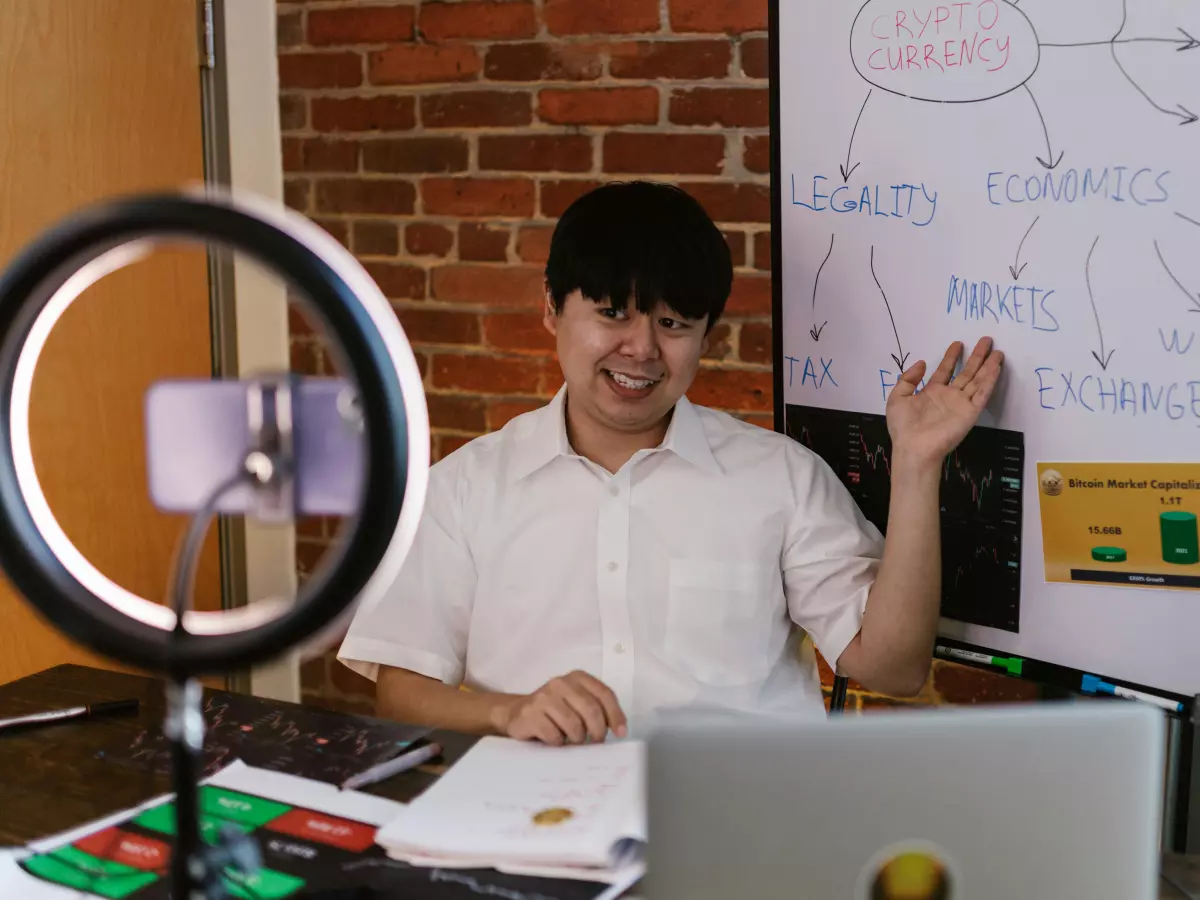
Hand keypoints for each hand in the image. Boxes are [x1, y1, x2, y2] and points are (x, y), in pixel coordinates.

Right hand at [493, 671, 627, 744]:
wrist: (517, 713)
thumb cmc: (555, 712)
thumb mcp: (577, 703)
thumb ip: (596, 709)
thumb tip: (618, 730)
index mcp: (577, 677)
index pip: (604, 694)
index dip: (616, 715)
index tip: (620, 733)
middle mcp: (560, 683)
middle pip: (591, 710)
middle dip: (598, 731)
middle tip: (596, 742)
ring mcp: (543, 697)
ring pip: (574, 725)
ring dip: (577, 739)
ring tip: (572, 740)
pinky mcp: (530, 714)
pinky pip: (554, 735)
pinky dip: (558, 743)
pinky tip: (554, 739)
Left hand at [886, 337, 1003, 466]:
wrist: (914, 448)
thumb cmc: (903, 426)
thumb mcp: (898, 397)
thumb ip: (908, 379)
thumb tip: (921, 362)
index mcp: (932, 392)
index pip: (945, 370)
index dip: (951, 357)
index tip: (958, 343)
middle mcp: (949, 396)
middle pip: (966, 372)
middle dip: (976, 356)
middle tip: (986, 340)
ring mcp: (961, 404)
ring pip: (978, 380)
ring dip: (987, 366)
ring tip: (997, 351)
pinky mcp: (970, 412)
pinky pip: (982, 394)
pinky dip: (989, 380)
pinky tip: (995, 367)